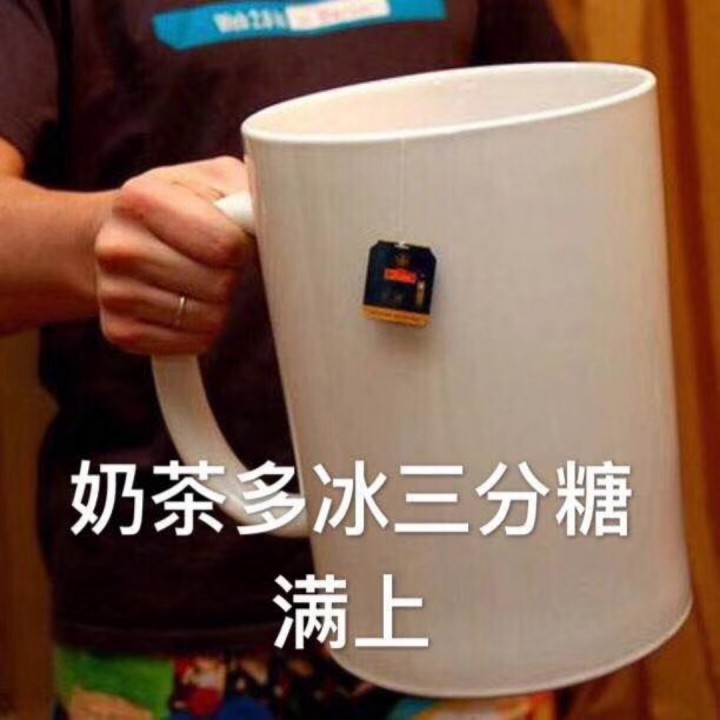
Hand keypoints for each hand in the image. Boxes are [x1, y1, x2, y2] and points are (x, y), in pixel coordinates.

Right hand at [95, 156, 252, 354]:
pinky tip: (184, 305)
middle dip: (228, 275)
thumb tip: (280, 214)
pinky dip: (200, 330)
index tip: (232, 239)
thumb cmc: (179, 206)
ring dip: (217, 304)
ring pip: (208, 319)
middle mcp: (117, 246)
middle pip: (218, 286)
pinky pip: (192, 343)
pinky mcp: (119, 331)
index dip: (241, 247)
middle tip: (211, 261)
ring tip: (195, 281)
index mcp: (141, 198)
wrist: (114, 236)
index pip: (224, 245)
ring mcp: (113, 292)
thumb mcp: (212, 180)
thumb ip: (247, 191)